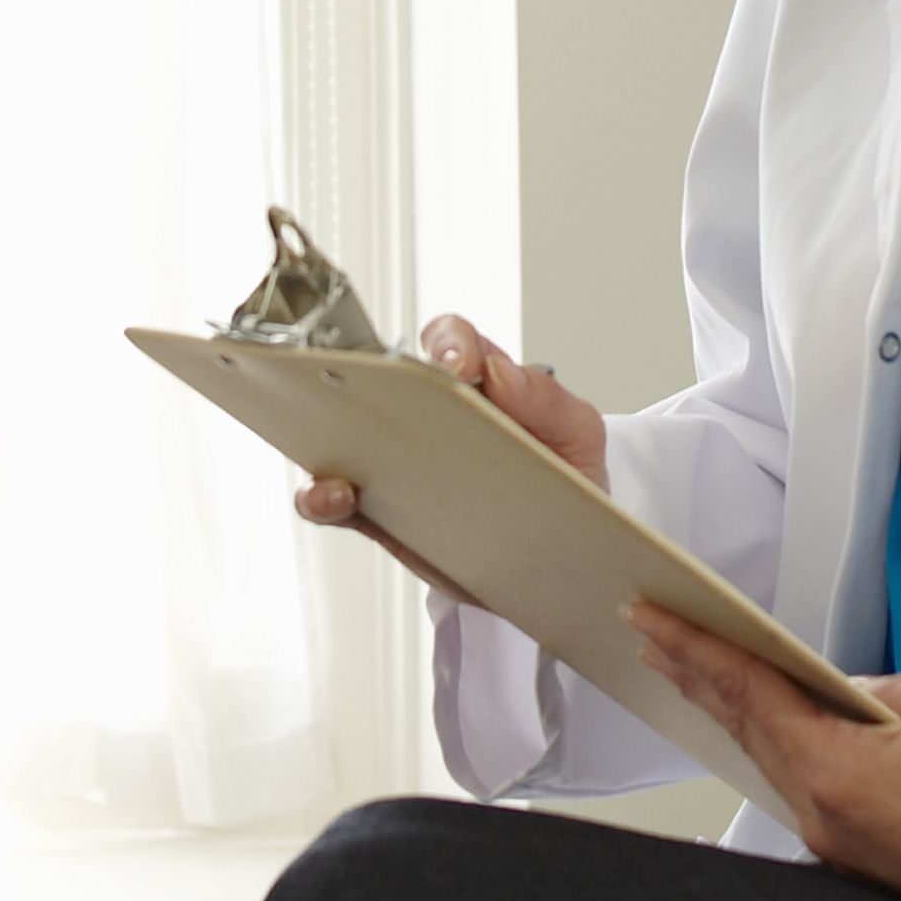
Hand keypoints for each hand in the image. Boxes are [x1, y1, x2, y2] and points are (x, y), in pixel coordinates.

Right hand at [290, 311, 607, 600]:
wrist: (568, 558)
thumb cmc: (567, 480)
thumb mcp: (576, 433)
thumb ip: (547, 399)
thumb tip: (500, 370)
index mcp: (479, 385)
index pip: (451, 343)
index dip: (448, 345)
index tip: (457, 367)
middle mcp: (430, 417)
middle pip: (382, 379)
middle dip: (366, 379)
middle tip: (378, 395)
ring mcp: (400, 465)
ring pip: (344, 439)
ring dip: (329, 442)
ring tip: (340, 467)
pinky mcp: (383, 516)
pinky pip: (341, 503)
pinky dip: (324, 498)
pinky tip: (334, 498)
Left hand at [628, 602, 900, 900]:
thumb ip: (884, 690)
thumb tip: (845, 691)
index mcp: (839, 772)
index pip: (749, 692)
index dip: (696, 646)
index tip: (653, 617)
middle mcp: (822, 815)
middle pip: (744, 728)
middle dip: (694, 673)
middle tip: (651, 630)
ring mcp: (835, 843)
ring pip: (766, 759)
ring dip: (726, 709)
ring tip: (686, 667)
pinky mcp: (855, 858)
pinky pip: (796, 786)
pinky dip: (768, 745)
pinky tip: (756, 724)